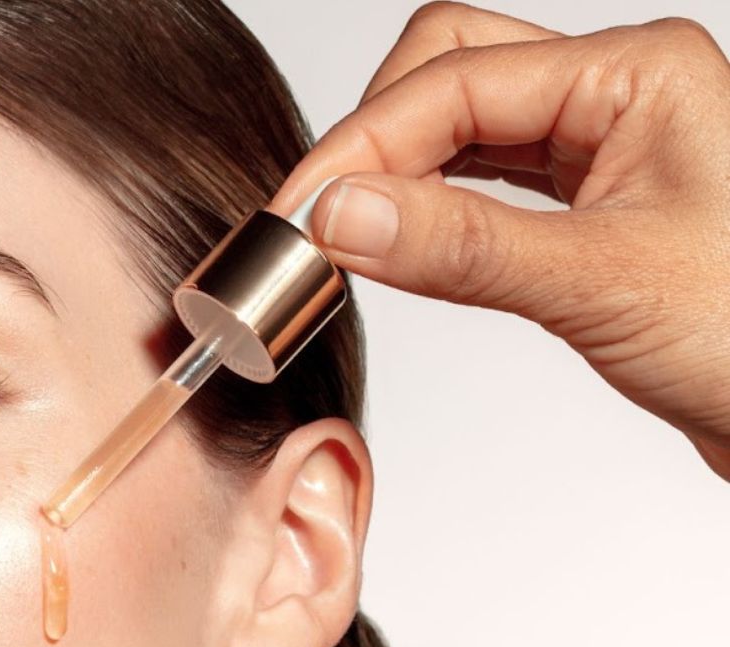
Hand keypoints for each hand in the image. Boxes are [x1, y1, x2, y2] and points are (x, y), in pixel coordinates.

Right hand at [267, 2, 729, 480]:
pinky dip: (429, 213)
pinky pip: (482, 186)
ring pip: (459, 130)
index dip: (362, 148)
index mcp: (636, 76)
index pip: (453, 80)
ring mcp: (601, 151)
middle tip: (316, 222)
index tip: (298, 216)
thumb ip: (462, 246)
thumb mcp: (601, 285)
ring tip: (341, 240)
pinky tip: (398, 248)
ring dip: (396, 177)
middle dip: (373, 142)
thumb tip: (341, 217)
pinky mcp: (586, 211)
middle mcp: (615, 97)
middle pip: (447, 74)